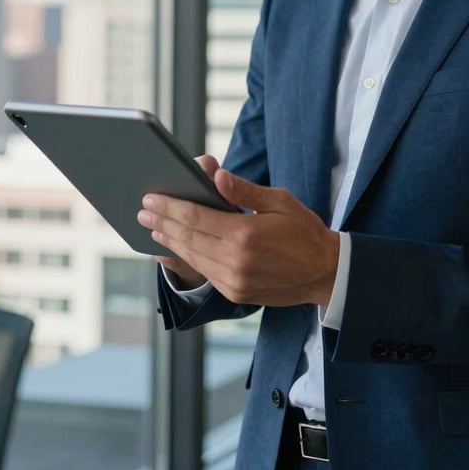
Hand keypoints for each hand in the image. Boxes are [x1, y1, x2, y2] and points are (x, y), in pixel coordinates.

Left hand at [137, 166, 339, 307]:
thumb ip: (244, 191)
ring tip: (153, 228)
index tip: (151, 198)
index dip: (170, 207)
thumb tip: (216, 176)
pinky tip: (174, 248)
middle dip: (162, 223)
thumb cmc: (304, 230)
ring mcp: (234, 281)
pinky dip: (185, 258)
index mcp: (246, 234)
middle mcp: (235, 261)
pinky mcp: (235, 293)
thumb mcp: (279, 201)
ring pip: (192, 257)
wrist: (325, 273)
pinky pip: (204, 271)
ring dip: (169, 241)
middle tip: (142, 211)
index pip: (196, 217)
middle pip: (188, 238)